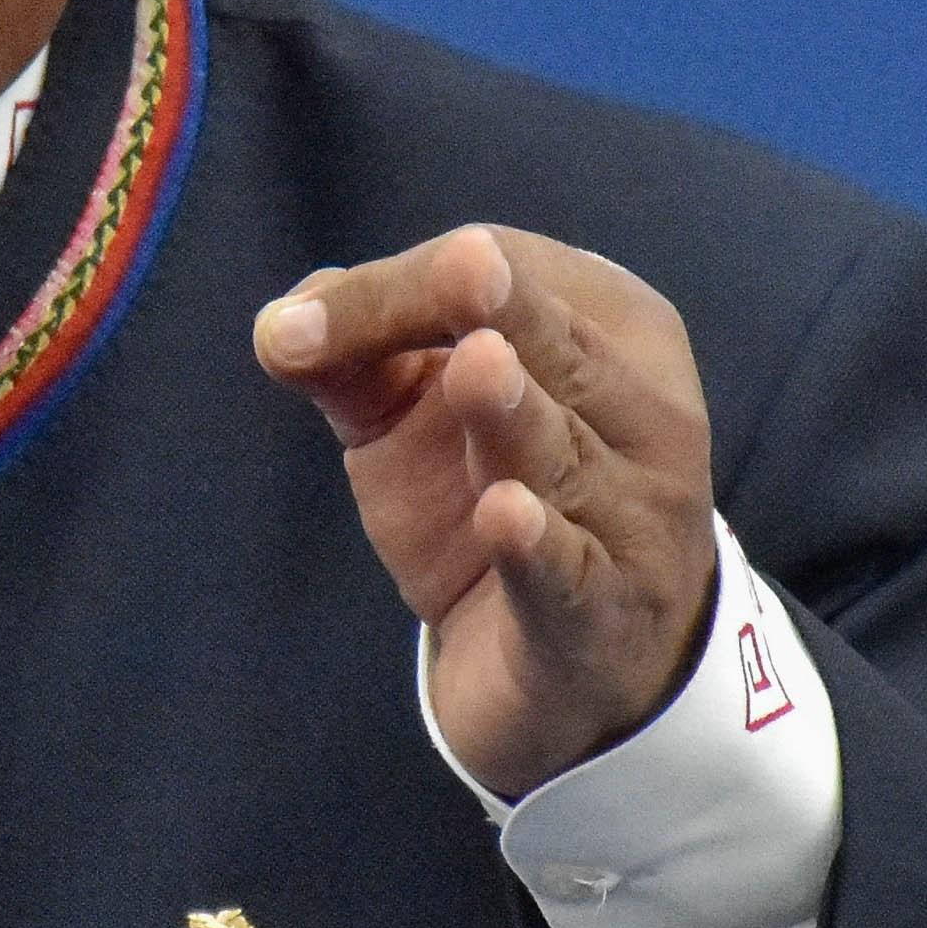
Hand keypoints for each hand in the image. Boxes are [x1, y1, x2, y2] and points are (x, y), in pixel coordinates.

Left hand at [251, 225, 718, 796]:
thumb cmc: (493, 492)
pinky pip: (567, 574)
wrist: (575, 659)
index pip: (508, 275)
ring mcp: (636, 519)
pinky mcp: (603, 616)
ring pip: (564, 458)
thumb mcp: (416, 414)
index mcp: (610, 326)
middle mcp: (647, 413)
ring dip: (515, 417)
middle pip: (559, 351)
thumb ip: (354, 358)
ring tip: (478, 368)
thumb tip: (279, 327)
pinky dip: (536, 547)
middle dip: (508, 312)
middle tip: (465, 268)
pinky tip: (505, 516)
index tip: (298, 326)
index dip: (402, 290)